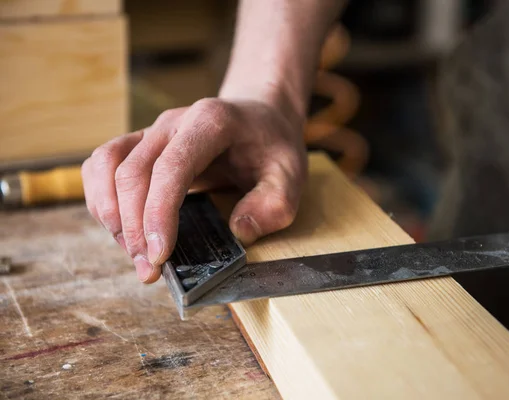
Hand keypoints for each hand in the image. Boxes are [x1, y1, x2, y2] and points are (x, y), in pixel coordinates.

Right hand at [82, 98, 306, 282]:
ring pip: (106, 165)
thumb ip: (273, 205)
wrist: (258, 117)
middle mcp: (173, 122)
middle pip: (132, 172)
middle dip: (134, 227)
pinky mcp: (140, 143)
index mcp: (211, 123)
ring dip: (111, 214)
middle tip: (149, 270)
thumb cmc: (272, 147)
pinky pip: (103, 165)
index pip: (171, 168)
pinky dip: (102, 198)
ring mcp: (152, 131)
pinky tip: (120, 229)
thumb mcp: (291, 176)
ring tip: (133, 254)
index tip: (159, 255)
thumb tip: (239, 232)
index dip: (158, 213)